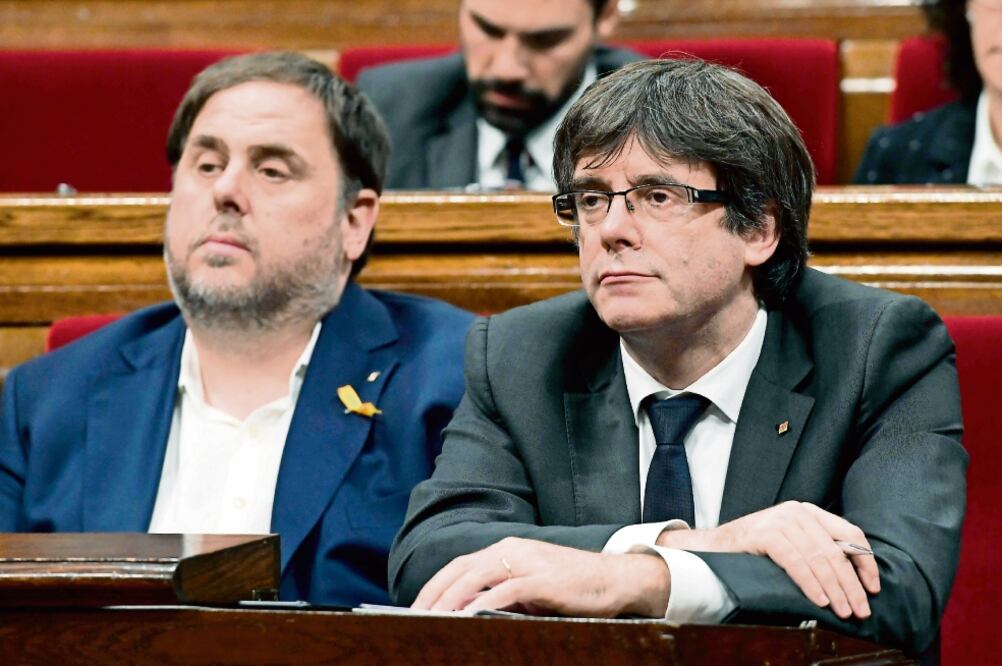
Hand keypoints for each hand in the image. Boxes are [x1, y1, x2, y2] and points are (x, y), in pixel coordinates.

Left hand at [412, 537, 669, 617]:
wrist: (615, 579)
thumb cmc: (572, 587)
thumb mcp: (531, 587)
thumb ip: (503, 593)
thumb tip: (469, 612)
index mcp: (507, 548)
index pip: (460, 565)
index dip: (435, 585)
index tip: (416, 606)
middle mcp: (513, 549)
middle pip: (461, 569)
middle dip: (434, 593)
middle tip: (414, 616)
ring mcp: (528, 562)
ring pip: (477, 577)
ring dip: (451, 599)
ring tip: (433, 619)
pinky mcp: (543, 580)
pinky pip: (506, 591)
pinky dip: (483, 603)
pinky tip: (468, 617)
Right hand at [657, 501, 879, 619]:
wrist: (712, 548)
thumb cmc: (755, 552)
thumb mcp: (792, 545)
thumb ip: (817, 551)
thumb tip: (853, 581)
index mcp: (808, 512)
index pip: (850, 533)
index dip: (865, 562)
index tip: (873, 587)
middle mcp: (797, 511)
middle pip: (836, 550)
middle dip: (852, 584)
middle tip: (861, 609)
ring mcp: (780, 520)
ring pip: (819, 558)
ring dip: (835, 589)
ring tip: (843, 611)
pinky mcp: (765, 533)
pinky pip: (796, 562)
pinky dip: (811, 584)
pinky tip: (819, 601)